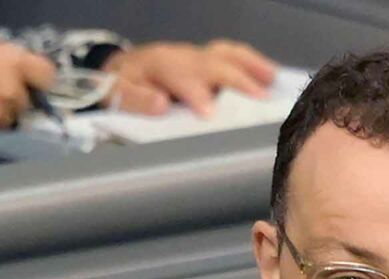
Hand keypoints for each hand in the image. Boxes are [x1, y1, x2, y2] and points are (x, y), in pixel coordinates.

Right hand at [0, 41, 56, 139]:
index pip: (47, 75)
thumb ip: (5, 64)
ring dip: (0, 112)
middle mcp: (15, 91)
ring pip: (12, 117)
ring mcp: (3, 114)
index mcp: (14, 63)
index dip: (38, 79)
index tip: (30, 80)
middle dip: (15, 97)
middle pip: (28, 100)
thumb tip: (16, 75)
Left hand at [102, 40, 277, 116]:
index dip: (196, 94)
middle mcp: (181, 55)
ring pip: (226, 54)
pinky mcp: (206, 58)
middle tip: (259, 101)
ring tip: (272, 82)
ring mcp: (196, 54)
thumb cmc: (121, 86)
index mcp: (158, 63)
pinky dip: (252, 62)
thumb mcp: (116, 93)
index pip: (180, 76)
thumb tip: (161, 105)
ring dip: (251, 66)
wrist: (120, 70)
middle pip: (212, 63)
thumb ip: (135, 99)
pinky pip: (231, 54)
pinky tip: (269, 74)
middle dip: (236, 80)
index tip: (211, 114)